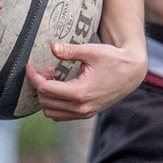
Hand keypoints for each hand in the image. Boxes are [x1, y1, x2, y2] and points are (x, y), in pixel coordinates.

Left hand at [28, 39, 146, 120]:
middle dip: (40, 85)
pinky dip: (54, 104)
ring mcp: (84, 113)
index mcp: (80, 92)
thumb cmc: (113, 59)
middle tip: (46, 69)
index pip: (45, 89)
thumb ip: (70, 51)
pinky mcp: (87, 113)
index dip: (33, 76)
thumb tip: (52, 47)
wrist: (132, 73)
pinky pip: (61, 116)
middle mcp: (81, 107)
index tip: (29, 65)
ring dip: (46, 97)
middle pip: (45, 102)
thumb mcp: (91, 52)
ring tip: (53, 78)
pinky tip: (60, 88)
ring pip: (51, 112)